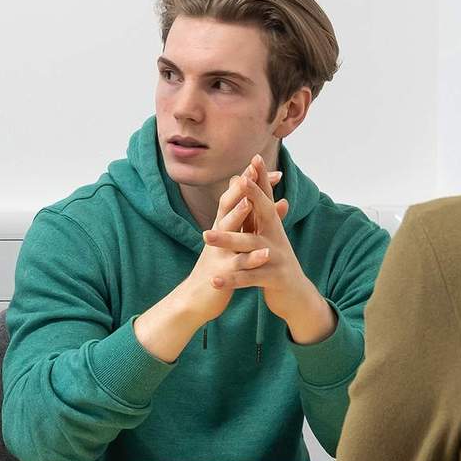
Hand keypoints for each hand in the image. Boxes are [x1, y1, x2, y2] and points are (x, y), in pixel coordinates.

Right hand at [134, 158, 283, 360]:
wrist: (195, 299)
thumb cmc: (217, 267)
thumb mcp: (232, 242)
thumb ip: (247, 222)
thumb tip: (264, 200)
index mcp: (222, 226)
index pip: (234, 197)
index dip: (246, 180)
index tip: (260, 161)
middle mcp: (218, 235)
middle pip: (227, 206)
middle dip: (239, 188)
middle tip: (251, 169)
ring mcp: (218, 253)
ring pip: (229, 232)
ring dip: (238, 217)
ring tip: (250, 202)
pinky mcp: (222, 274)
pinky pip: (237, 265)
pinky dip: (250, 259)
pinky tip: (265, 253)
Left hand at [200, 154, 335, 343]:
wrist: (296, 296)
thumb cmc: (277, 263)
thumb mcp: (271, 237)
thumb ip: (265, 215)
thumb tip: (258, 189)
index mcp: (274, 228)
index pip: (267, 199)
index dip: (261, 180)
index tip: (253, 159)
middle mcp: (278, 238)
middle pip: (265, 214)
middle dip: (251, 197)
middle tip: (237, 182)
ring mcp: (277, 259)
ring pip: (251, 247)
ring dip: (228, 240)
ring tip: (206, 236)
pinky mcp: (274, 279)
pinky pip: (249, 278)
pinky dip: (232, 279)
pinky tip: (214, 279)